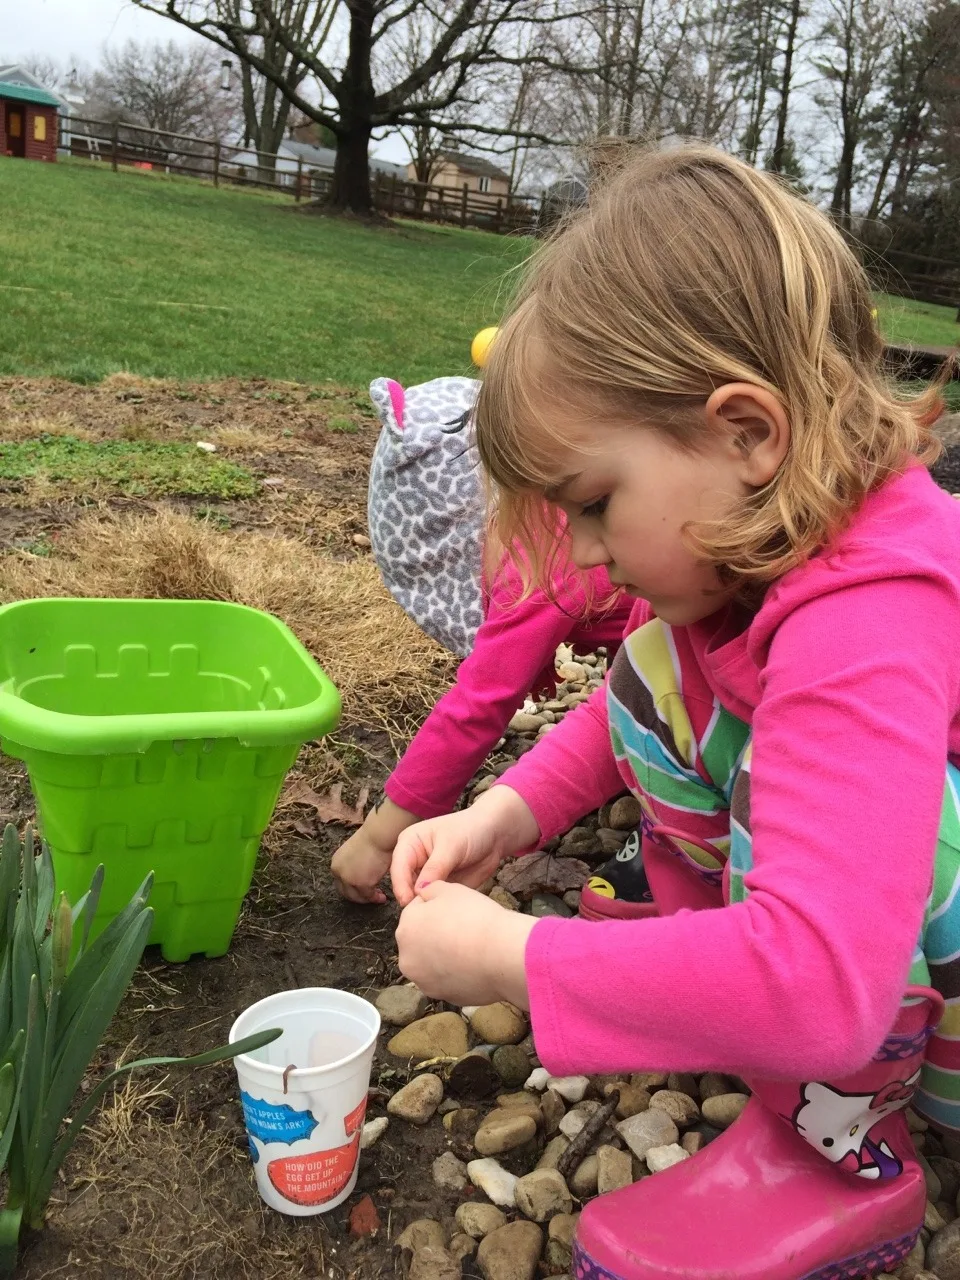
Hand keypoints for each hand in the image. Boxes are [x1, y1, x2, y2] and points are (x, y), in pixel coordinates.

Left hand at [331, 799, 418, 903]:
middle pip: (346, 893)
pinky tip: (383, 897)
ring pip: (357, 897)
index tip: (363, 889)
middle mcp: (339, 873)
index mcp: (336, 864)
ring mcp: (349, 879)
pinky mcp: (361, 884)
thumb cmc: (373, 839)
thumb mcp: (356, 853)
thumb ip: (354, 864)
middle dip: (359, 897)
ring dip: (368, 899)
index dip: (352, 888)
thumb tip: (362, 874)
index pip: (341, 882)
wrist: (379, 835)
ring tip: (379, 897)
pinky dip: (376, 898)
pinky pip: (368, 896)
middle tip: (371, 897)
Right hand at [390, 786, 539, 906]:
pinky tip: (445, 914)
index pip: (398, 867)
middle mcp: (414, 861)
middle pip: (404, 885)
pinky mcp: (439, 887)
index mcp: (410, 844)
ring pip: (417, 896)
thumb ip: (435, 867)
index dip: (401, 885)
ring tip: (435, 914)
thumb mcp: (451, 845)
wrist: (494, 836)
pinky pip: (433, 901)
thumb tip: (419, 890)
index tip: (408, 901)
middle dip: (411, 898)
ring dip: (424, 905)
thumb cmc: (470, 830)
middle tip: (421, 912)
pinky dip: (437, 908)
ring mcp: (426, 876)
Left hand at [396, 881, 535, 1007]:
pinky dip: (456, 974)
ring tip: (471, 948)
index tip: (457, 910)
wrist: (502, 954)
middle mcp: (407, 957)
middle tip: (464, 928)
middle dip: (436, 934)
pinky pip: (446, 980)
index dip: (438, 908)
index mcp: (406, 927)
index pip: (416, 912)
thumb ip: (430, 889)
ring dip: (444, 956)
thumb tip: (423, 892)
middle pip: (420, 940)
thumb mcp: (451, 890)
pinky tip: (475, 964)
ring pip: (431, 963)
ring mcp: (423, 981)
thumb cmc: (476, 917)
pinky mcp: (442, 998)